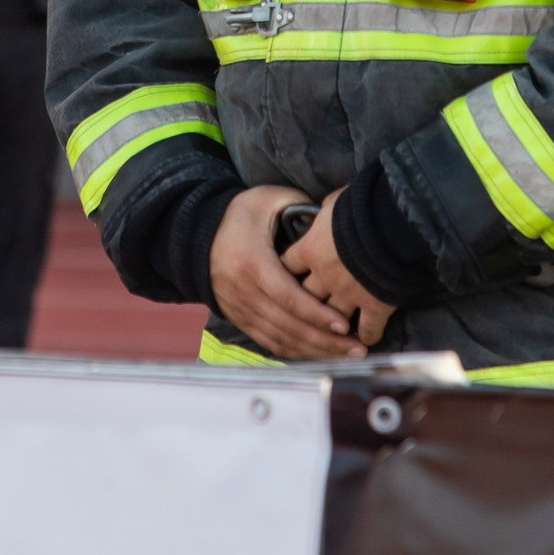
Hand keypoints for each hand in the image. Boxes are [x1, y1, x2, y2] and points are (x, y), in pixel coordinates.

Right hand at [210, 185, 363, 360]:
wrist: (195, 237)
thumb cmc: (236, 216)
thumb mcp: (265, 199)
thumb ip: (297, 203)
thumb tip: (329, 216)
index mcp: (252, 264)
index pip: (288, 297)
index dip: (317, 314)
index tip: (344, 324)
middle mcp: (244, 293)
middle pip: (289, 326)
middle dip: (325, 341)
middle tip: (358, 347)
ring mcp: (241, 310)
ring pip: (281, 339)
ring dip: (315, 351)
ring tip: (347, 355)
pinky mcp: (241, 320)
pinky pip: (270, 342)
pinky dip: (296, 352)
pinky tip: (320, 354)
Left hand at [283, 184, 395, 347]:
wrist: (393, 222)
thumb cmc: (361, 206)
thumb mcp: (333, 201)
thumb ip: (322, 213)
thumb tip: (321, 212)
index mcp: (310, 250)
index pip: (287, 267)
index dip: (285, 274)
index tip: (282, 280)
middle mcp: (324, 277)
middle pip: (305, 299)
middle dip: (304, 308)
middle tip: (304, 315)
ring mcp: (349, 294)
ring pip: (333, 320)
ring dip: (333, 328)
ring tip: (334, 335)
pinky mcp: (375, 305)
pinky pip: (368, 328)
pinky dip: (367, 336)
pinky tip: (365, 341)